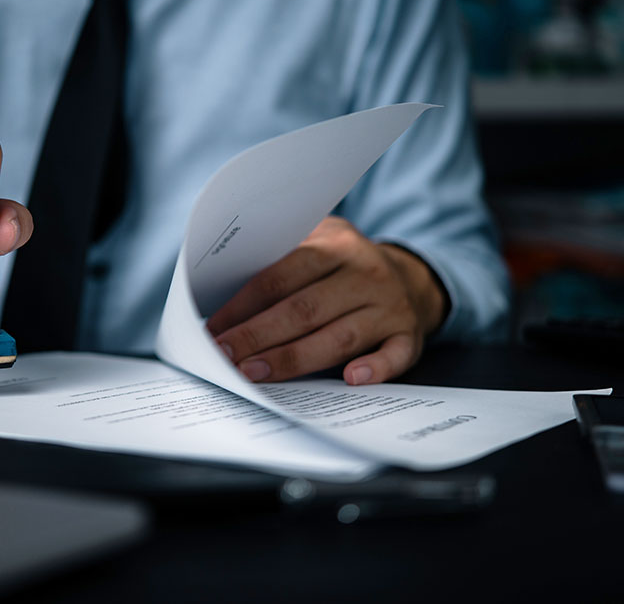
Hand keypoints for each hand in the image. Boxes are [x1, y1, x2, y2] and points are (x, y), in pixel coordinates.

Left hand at [207, 217, 447, 384]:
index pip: (281, 277)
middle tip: (224, 357)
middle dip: (258, 335)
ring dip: (293, 358)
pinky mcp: (408, 336)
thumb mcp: (317, 243)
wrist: (410, 278)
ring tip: (254, 373)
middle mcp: (366, 274)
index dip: (243, 306)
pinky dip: (375, 368)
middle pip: (304, 309)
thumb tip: (222, 295)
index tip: (213, 329)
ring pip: (339, 337)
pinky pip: (394, 355)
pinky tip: (350, 379)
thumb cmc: (344, 267)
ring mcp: (389, 307)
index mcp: (336, 245)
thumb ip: (279, 263)